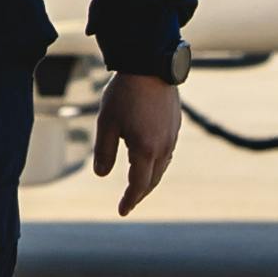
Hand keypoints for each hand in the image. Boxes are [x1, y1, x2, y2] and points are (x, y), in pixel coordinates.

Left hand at [92, 69, 183, 214]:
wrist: (150, 66)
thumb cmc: (124, 94)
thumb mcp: (106, 123)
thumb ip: (104, 151)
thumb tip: (101, 174)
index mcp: (145, 150)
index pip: (139, 184)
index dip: (130, 199)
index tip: (122, 211)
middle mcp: (163, 147)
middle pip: (153, 179)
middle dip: (140, 193)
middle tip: (129, 202)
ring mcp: (172, 136)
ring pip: (162, 167)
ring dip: (150, 179)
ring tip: (139, 184)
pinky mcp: (176, 125)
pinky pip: (168, 153)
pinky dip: (158, 163)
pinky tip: (150, 160)